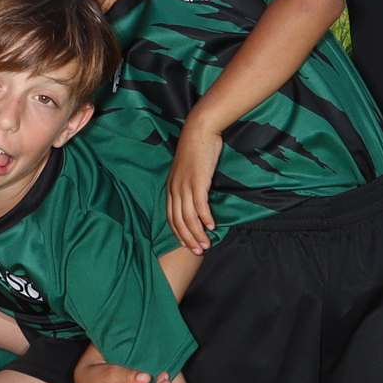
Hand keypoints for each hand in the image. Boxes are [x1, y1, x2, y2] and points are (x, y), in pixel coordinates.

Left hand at [164, 123, 222, 255]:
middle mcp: (175, 189)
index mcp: (171, 187)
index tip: (186, 244)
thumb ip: (188, 185)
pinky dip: (205, 218)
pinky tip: (212, 226)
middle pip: (178, 221)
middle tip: (198, 252)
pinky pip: (200, 206)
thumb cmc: (196, 149)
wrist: (199, 130)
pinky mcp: (197, 182)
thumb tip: (196, 199)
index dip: (178, 232)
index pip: (170, 216)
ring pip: (188, 217)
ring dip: (198, 233)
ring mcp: (185, 186)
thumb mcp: (187, 170)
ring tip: (206, 245)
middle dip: (188, 239)